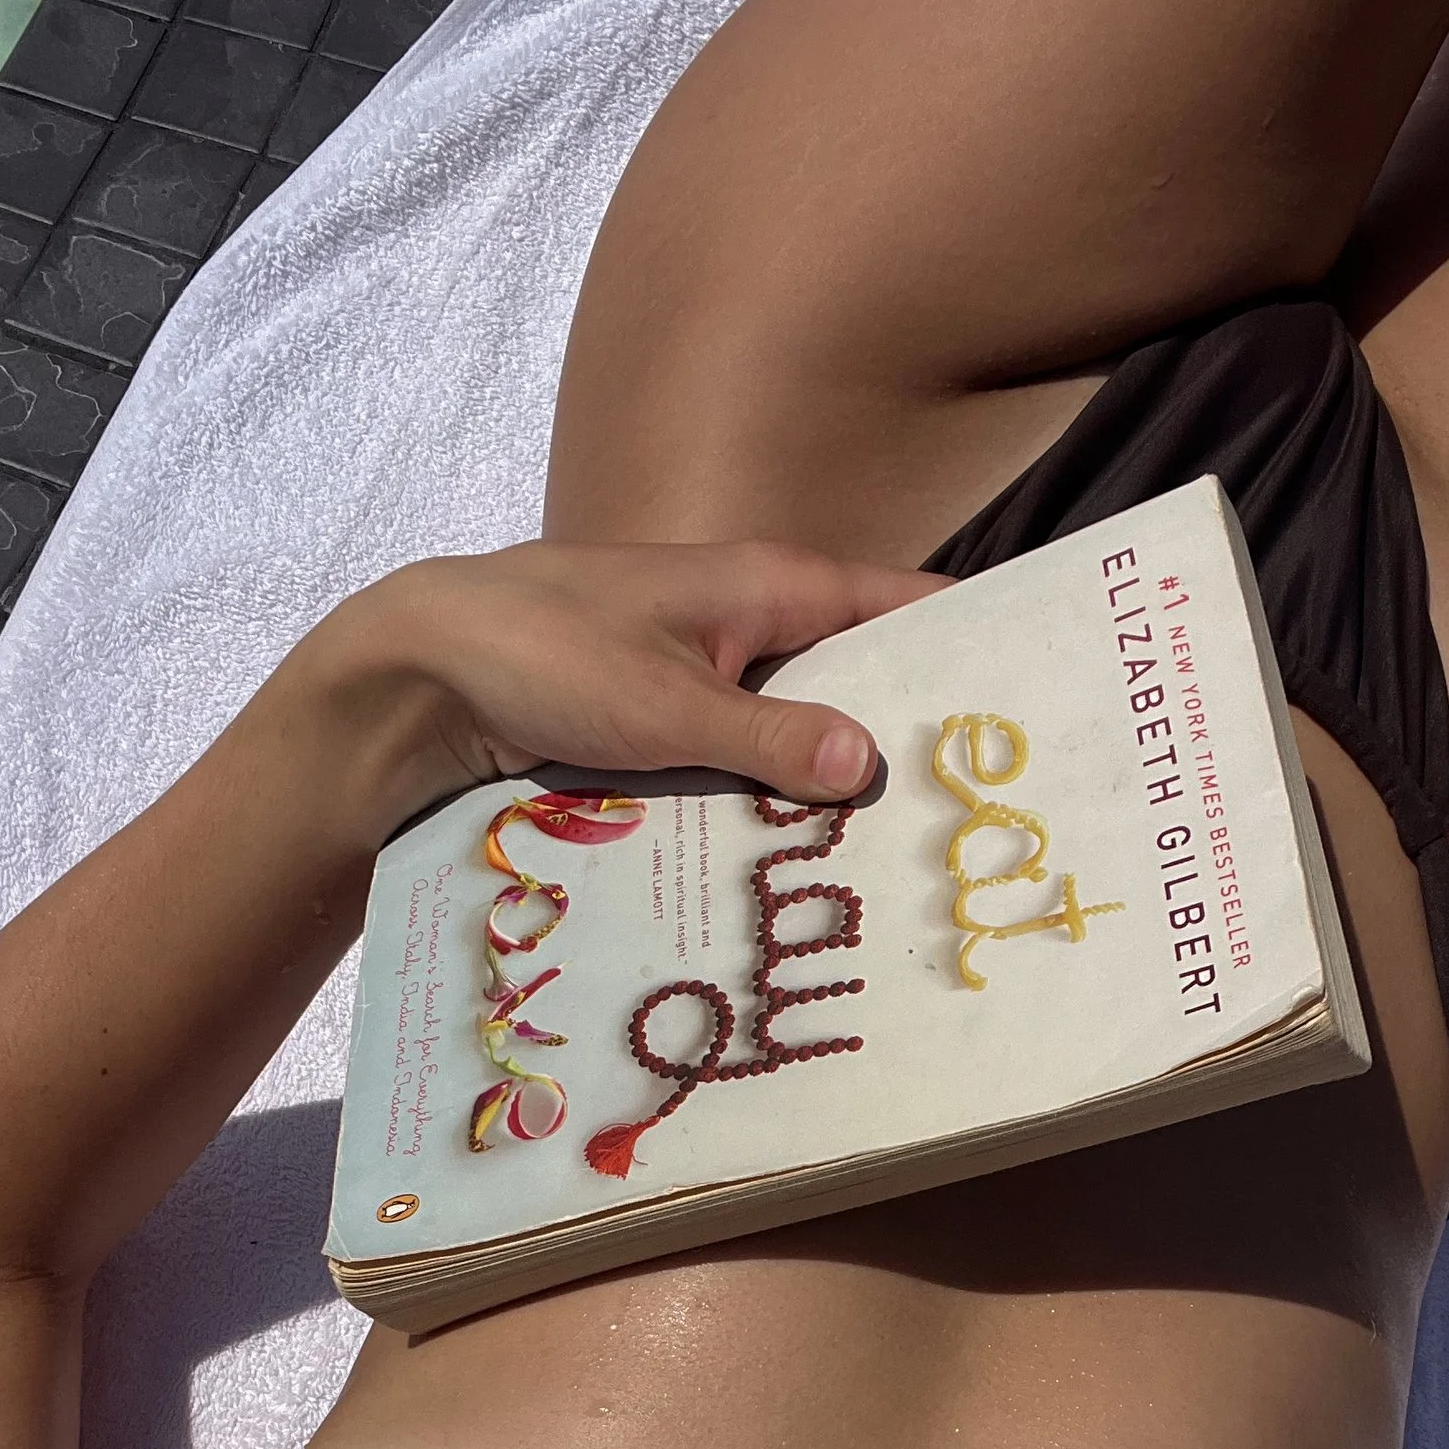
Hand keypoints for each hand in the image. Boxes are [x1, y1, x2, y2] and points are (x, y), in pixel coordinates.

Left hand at [295, 537, 945, 831]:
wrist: (418, 671)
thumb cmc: (543, 655)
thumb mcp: (667, 707)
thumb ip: (771, 738)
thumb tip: (873, 762)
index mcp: (767, 586)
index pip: (900, 602)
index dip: (966, 641)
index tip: (1030, 701)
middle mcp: (747, 622)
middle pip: (859, 676)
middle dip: (912, 734)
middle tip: (983, 813)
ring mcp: (706, 675)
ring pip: (801, 730)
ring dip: (838, 784)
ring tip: (912, 854)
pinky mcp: (665, 724)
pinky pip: (744, 763)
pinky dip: (773, 801)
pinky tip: (804, 862)